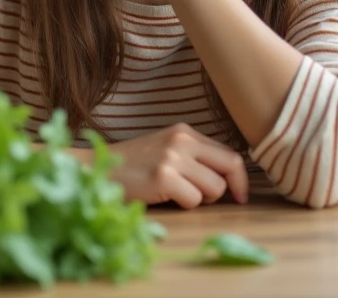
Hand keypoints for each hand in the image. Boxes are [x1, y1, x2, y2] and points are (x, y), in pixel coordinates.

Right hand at [105, 123, 248, 208]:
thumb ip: (193, 157)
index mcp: (185, 132)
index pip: (228, 153)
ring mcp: (173, 158)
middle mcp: (182, 141)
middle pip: (231, 166)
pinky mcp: (164, 177)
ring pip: (214, 187)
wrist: (97, 168)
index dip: (239, 177)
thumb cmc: (132, 165)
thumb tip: (227, 178)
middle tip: (229, 201)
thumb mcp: (165, 149)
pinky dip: (185, 205)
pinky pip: (194, 200)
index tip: (239, 194)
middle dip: (233, 188)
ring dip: (202, 198)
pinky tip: (166, 198)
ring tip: (180, 195)